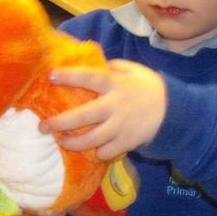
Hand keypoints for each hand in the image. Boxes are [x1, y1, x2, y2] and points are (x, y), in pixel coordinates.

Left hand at [40, 59, 166, 158]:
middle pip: (84, 116)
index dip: (70, 76)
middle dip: (60, 123)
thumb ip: (110, 67)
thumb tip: (86, 63)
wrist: (174, 111)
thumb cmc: (147, 87)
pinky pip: (106, 152)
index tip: (51, 75)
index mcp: (116, 84)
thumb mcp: (132, 70)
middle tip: (42, 127)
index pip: (90, 77)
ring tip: (62, 141)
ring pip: (91, 140)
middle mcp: (116, 106)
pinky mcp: (127, 143)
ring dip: (73, 143)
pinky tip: (93, 149)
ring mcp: (121, 126)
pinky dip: (97, 152)